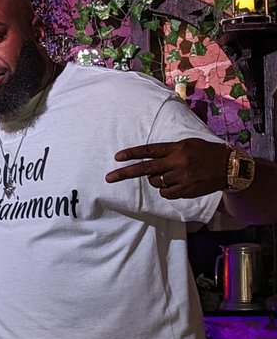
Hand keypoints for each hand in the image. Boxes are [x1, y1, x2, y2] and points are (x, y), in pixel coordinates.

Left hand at [105, 138, 228, 198]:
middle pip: (145, 169)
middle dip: (125, 173)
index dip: (132, 154)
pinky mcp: (186, 190)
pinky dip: (166, 190)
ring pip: (155, 182)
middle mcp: (177, 162)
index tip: (117, 157)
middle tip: (108, 178)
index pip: (150, 150)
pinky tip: (177, 184)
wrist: (230, 167)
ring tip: (171, 175)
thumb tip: (149, 158)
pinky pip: (166, 193)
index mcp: (177, 149)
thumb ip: (169, 150)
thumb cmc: (206, 153)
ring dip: (156, 180)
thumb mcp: (188, 144)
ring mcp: (181, 178)